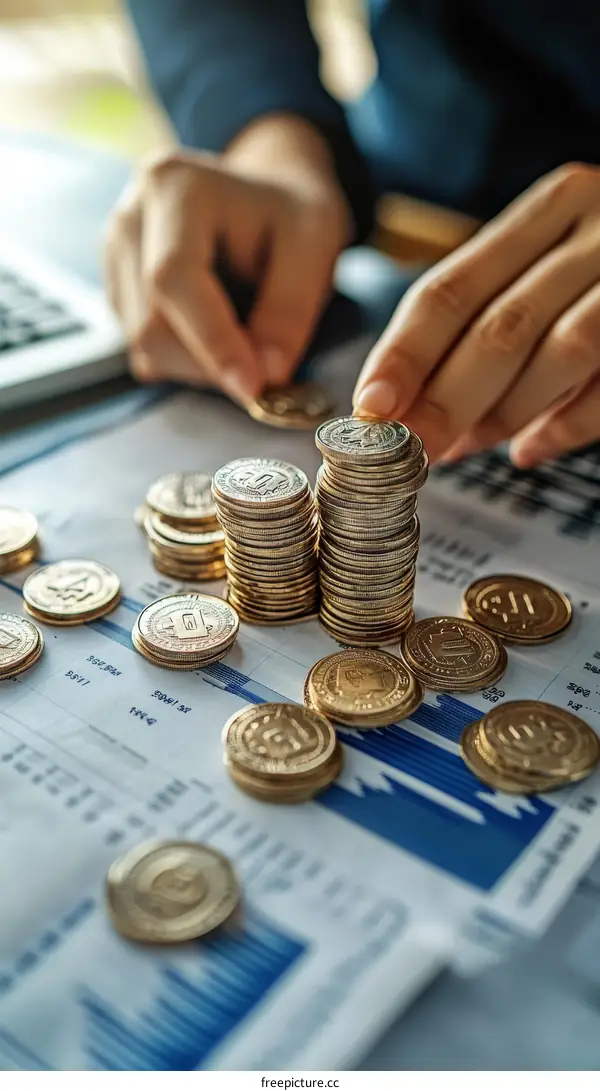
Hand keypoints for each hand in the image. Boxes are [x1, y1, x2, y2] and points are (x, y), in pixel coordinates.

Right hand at [104, 116, 350, 404]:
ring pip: (145, 347)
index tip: (253, 386)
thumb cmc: (290, 216)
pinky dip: (189, 359)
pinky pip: (146, 351)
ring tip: (247, 330)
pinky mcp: (119, 292)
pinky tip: (220, 328)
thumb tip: (267, 374)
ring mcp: (114, 258)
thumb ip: (291, 308)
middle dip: (212, 361)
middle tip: (268, 362)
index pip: (173, 279)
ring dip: (202, 364)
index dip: (211, 340)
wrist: (266, 197)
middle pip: (152, 325)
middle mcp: (129, 220)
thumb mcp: (315, 244)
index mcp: (174, 188)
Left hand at [353, 163, 599, 466]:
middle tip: (411, 448)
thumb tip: (411, 405)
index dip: (405, 353)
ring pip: (561, 354)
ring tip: (465, 446)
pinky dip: (569, 425)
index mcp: (553, 206)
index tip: (371, 407)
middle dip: (447, 400)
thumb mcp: (548, 265)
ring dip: (504, 415)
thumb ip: (485, 320)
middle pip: (501, 326)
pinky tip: (531, 449)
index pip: (454, 286)